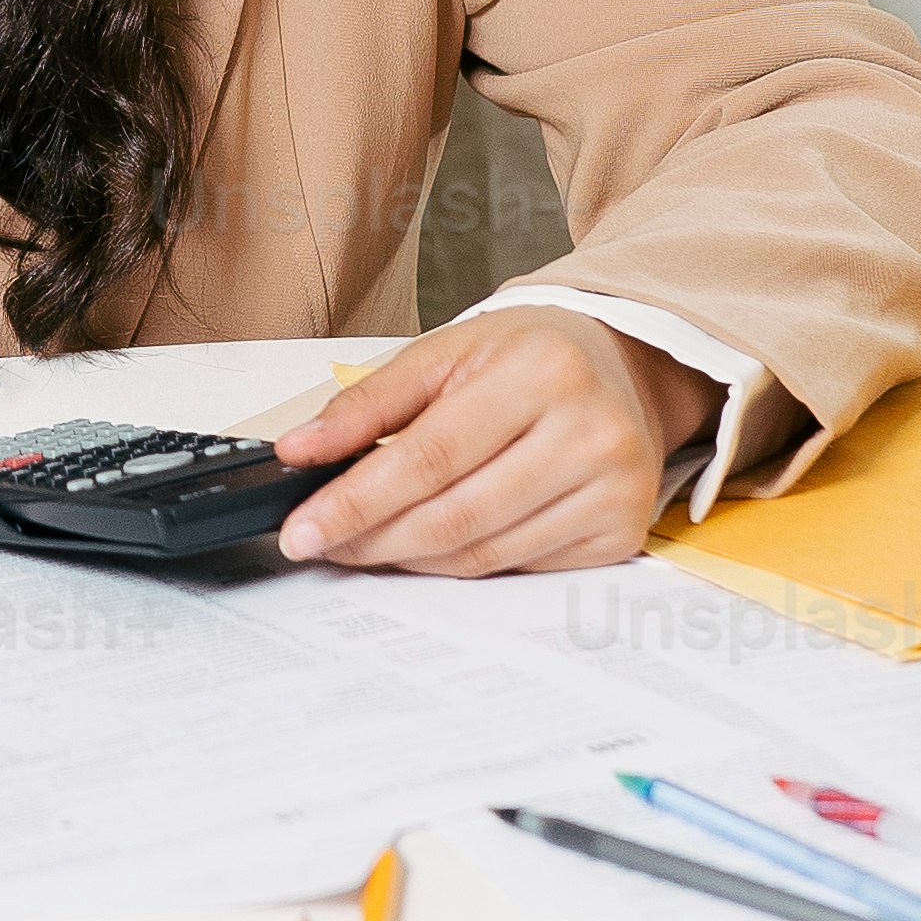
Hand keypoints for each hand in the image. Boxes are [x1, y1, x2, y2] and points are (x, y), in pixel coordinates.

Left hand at [266, 309, 711, 577]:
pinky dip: (461, 564)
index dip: (356, 501)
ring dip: (409, 557)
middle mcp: (589, 433)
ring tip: (365, 542)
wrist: (620, 366)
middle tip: (321, 543)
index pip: (429, 457)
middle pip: (454, 516)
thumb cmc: (527, 356)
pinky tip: (431, 545)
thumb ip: (367, 404)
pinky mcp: (620, 531)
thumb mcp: (443, 353)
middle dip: (372, 538)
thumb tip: (300, 451)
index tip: (303, 529)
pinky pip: (517, 567)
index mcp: (541, 372)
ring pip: (482, 554)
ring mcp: (612, 489)